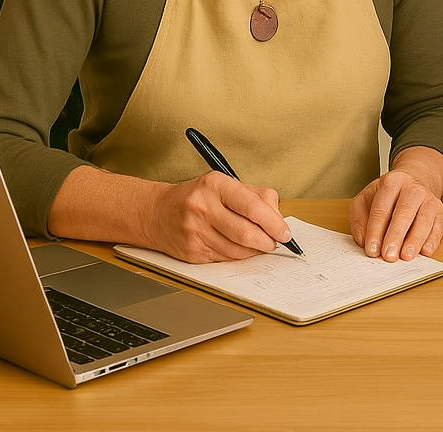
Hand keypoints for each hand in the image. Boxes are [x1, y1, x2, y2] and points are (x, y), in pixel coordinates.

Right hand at [146, 171, 292, 263]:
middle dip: (268, 241)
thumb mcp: (226, 184)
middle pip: (246, 233)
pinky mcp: (191, 252)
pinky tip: (241, 248)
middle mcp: (203, 207)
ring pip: (237, 250)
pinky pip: (224, 259)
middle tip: (276, 242)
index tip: (285, 233)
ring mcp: (195, 232)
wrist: (157, 212)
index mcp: (216, 185)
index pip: (252, 207)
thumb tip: (278, 220)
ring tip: (260, 244)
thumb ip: (257, 197)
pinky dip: (238, 256)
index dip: (274, 223)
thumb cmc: (199, 196)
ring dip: (255, 251)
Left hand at [350, 147, 442, 261]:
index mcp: (392, 182)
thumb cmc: (388, 197)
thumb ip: (360, 218)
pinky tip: (425, 251)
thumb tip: (363, 240)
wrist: (414, 182)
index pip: (382, 208)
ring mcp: (429, 200)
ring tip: (406, 256)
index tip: (372, 249)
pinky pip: (439, 227)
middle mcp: (413, 189)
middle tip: (388, 255)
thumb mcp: (367, 199)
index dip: (375, 230)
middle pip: (404, 212)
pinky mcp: (441, 213)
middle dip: (395, 236)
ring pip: (424, 220)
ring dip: (415, 240)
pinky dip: (433, 240)